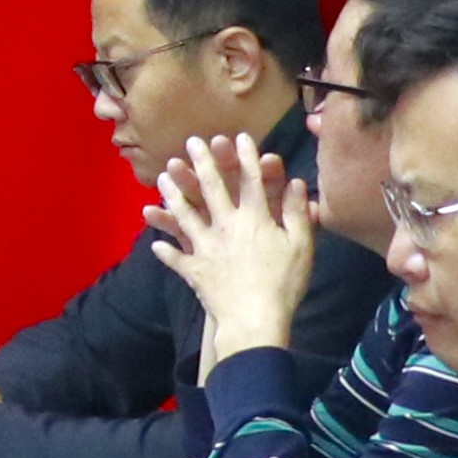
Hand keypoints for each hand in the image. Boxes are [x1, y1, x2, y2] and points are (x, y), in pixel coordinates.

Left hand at [153, 134, 321, 374]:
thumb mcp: (301, 246)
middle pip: (212, 189)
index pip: (250, 181)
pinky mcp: (194, 270)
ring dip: (173, 196)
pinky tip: (155, 244)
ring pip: (185, 216)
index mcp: (255, 219)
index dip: (245, 158)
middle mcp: (226, 226)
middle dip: (202, 163)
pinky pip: (176, 258)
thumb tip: (297, 183)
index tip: (239, 137)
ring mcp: (206, 247)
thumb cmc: (283, 284)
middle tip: (193, 142)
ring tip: (162, 179)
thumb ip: (297, 213)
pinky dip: (166, 251)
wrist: (254, 320)